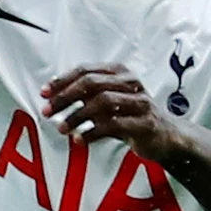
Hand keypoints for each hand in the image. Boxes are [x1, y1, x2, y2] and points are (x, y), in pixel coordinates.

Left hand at [42, 64, 185, 160]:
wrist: (166, 136)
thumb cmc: (131, 116)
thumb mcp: (110, 100)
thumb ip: (86, 95)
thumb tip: (52, 96)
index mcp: (119, 72)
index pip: (85, 70)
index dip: (62, 81)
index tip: (44, 93)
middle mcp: (131, 82)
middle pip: (91, 83)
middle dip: (65, 97)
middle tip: (47, 111)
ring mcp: (140, 102)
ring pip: (103, 102)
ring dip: (77, 115)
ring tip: (62, 128)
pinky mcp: (145, 123)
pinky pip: (114, 124)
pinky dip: (92, 132)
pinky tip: (79, 140)